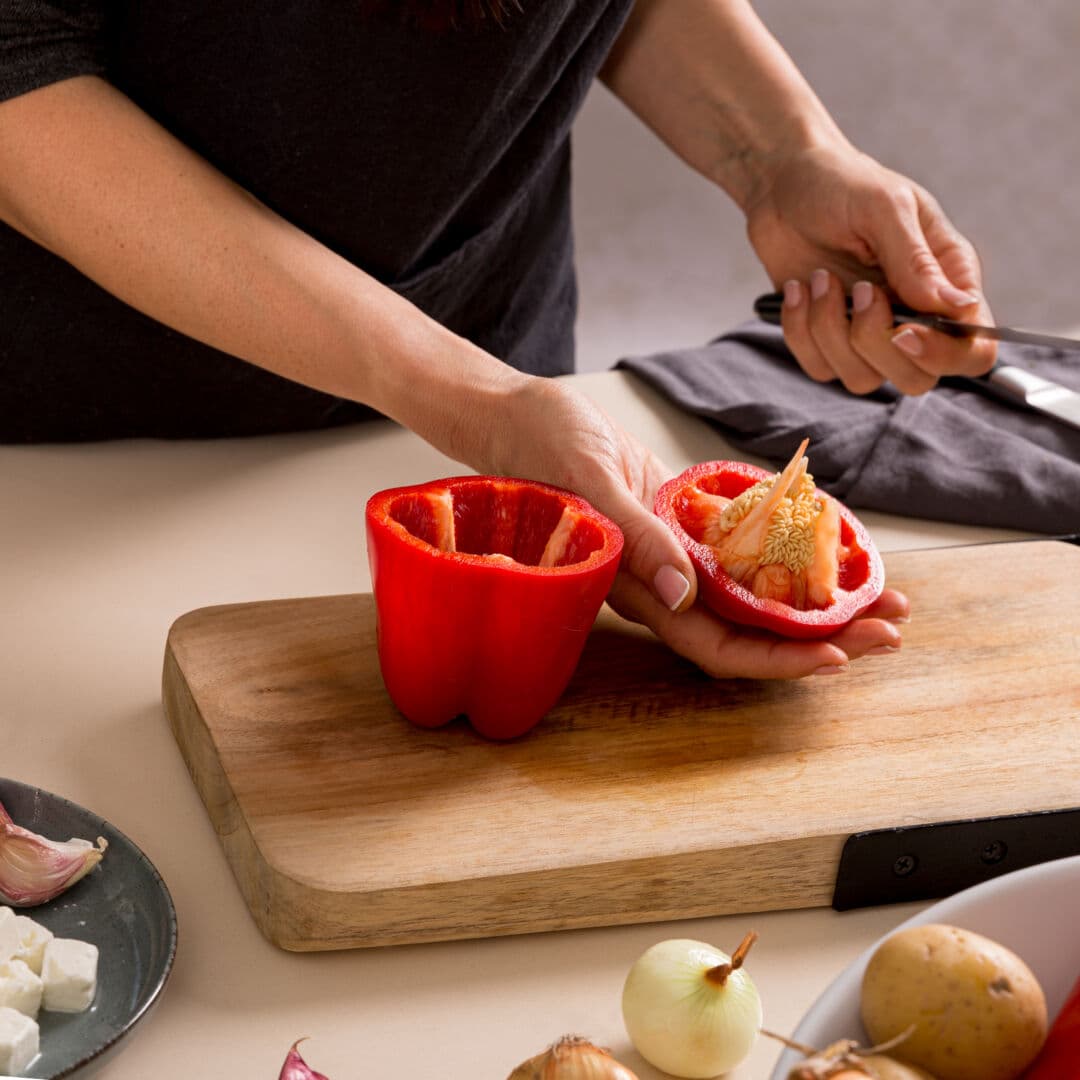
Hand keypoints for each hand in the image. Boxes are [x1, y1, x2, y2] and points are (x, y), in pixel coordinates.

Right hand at [489, 377, 906, 677]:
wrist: (519, 416)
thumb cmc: (538, 445)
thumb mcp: (588, 481)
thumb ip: (636, 537)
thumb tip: (687, 593)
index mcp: (638, 589)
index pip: (717, 644)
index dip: (777, 659)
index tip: (837, 654)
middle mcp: (665, 582)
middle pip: (752, 630)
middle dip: (824, 635)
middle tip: (891, 628)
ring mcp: (678, 553)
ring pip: (757, 593)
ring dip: (820, 597)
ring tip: (883, 594)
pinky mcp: (685, 520)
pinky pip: (747, 548)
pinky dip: (791, 550)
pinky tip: (833, 545)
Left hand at [746, 142, 997, 393]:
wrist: (785, 185)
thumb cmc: (843, 185)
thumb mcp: (884, 207)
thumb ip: (915, 260)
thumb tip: (957, 306)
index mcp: (947, 280)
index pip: (973, 347)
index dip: (945, 354)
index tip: (904, 331)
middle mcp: (914, 315)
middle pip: (917, 379)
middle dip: (876, 344)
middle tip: (857, 291)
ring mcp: (869, 334)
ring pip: (863, 379)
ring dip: (830, 332)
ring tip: (820, 278)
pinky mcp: (827, 341)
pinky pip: (820, 368)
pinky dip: (801, 332)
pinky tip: (799, 289)